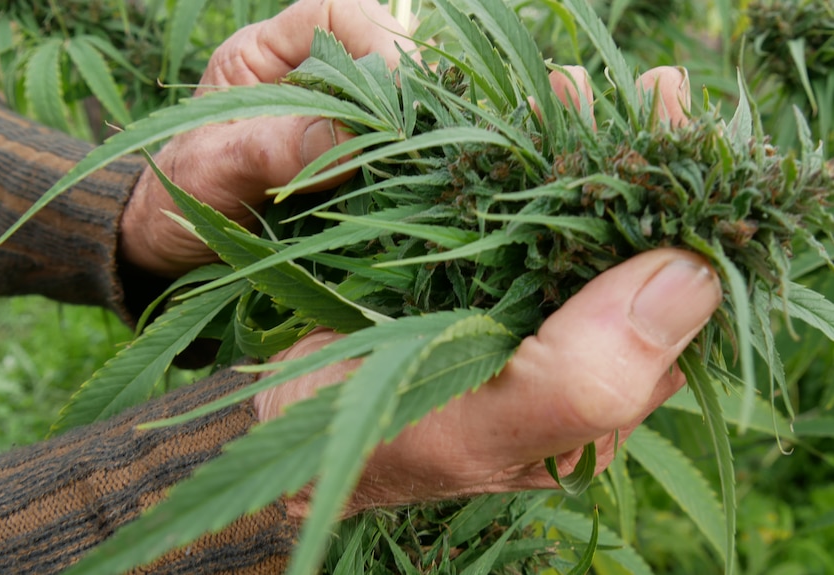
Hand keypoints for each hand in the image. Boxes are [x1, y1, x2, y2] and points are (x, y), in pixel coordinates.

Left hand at [118, 0, 415, 276]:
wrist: (170, 248)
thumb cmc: (176, 200)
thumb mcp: (216, 171)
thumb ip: (274, 150)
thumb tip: (348, 139)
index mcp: (262, 58)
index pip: (334, 13)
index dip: (375, 36)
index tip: (398, 86)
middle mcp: (300, 81)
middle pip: (375, 55)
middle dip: (403, 86)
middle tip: (420, 130)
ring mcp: (325, 124)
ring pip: (388, 104)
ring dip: (409, 128)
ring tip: (420, 160)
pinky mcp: (342, 166)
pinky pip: (385, 150)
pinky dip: (402, 162)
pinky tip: (410, 184)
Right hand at [253, 66, 703, 518]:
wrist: (276, 425)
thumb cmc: (373, 441)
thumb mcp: (480, 427)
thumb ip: (588, 378)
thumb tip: (695, 276)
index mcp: (596, 409)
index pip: (672, 317)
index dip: (690, 229)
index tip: (686, 144)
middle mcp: (569, 362)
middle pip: (627, 258)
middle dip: (641, 171)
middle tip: (652, 90)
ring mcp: (519, 316)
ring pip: (572, 228)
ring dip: (585, 151)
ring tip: (584, 87)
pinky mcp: (472, 282)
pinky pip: (515, 217)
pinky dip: (526, 160)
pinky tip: (529, 114)